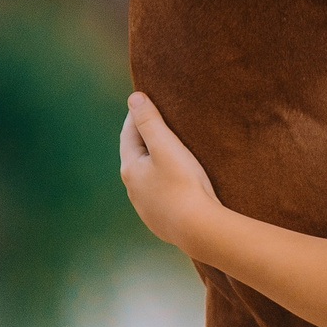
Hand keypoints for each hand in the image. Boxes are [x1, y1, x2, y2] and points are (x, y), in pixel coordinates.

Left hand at [120, 91, 222, 253]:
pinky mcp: (160, 220)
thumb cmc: (183, 183)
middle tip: (159, 120)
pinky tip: (175, 180)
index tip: (148, 100)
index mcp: (130, 169)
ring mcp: (145, 207)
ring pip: (146, 176)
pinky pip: (158, 193)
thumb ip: (149, 121)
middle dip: (145, 137)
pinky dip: (163, 180)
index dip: (138, 114)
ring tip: (169, 149)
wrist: (198, 228)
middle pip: (136, 155)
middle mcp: (133, 190)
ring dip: (154, 160)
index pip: (129, 133)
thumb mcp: (166, 146)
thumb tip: (134, 98)